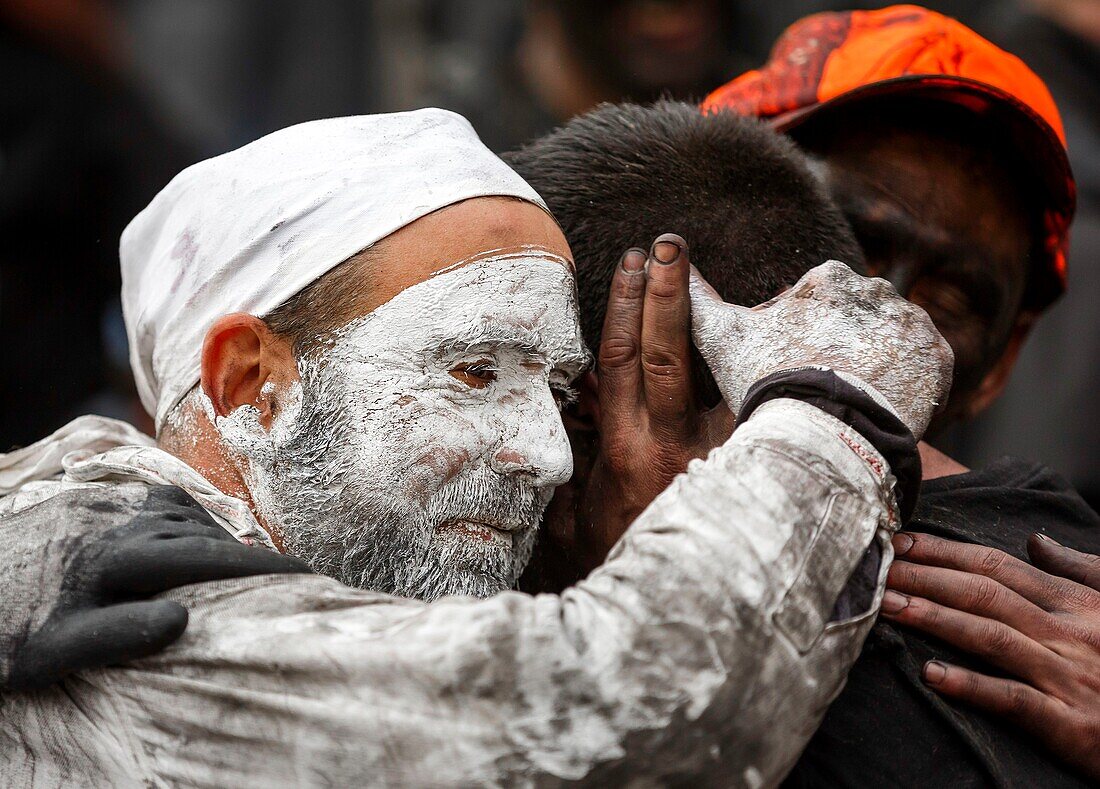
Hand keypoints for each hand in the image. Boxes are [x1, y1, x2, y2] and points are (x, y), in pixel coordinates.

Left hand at [4, 486, 309, 690]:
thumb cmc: (3, 629)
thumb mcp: (51, 647)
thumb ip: (116, 632)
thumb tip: (182, 619)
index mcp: (119, 556)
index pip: (209, 559)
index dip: (262, 568)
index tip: (306, 575)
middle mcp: (122, 520)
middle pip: (207, 535)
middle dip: (253, 555)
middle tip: (295, 576)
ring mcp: (111, 503)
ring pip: (188, 515)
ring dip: (221, 537)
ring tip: (248, 565)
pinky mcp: (98, 496)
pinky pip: (163, 502)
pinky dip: (190, 521)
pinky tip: (194, 540)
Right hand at [574, 234, 732, 573]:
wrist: (678, 612)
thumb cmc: (622, 565)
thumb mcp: (577, 524)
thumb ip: (564, 478)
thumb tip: (552, 436)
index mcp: (623, 449)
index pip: (621, 361)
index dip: (624, 308)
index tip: (630, 264)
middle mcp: (669, 444)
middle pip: (668, 354)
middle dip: (666, 295)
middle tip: (668, 245)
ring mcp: (716, 454)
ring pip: (717, 373)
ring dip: (712, 320)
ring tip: (708, 275)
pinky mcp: (749, 466)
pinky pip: (752, 405)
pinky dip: (756, 367)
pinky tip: (764, 332)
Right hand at [690, 260, 953, 438]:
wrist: (825, 432)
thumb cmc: (770, 381)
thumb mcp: (721, 337)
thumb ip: (694, 298)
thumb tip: (658, 253)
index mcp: (828, 278)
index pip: (816, 305)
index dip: (799, 340)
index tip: (790, 370)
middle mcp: (876, 288)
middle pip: (855, 321)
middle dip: (841, 348)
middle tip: (820, 388)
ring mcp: (911, 322)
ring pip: (888, 342)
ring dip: (874, 365)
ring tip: (850, 403)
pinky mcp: (937, 358)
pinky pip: (923, 367)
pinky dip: (906, 385)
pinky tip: (880, 406)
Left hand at [881, 531, 1099, 779]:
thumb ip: (1077, 572)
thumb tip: (1035, 542)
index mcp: (1076, 605)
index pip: (997, 567)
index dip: (944, 552)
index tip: (900, 543)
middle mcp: (1068, 634)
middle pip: (984, 594)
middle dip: (924, 577)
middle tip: (875, 568)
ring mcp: (1067, 677)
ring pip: (990, 637)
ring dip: (933, 619)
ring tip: (886, 607)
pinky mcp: (1070, 724)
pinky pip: (1014, 700)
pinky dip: (971, 686)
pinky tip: (931, 676)